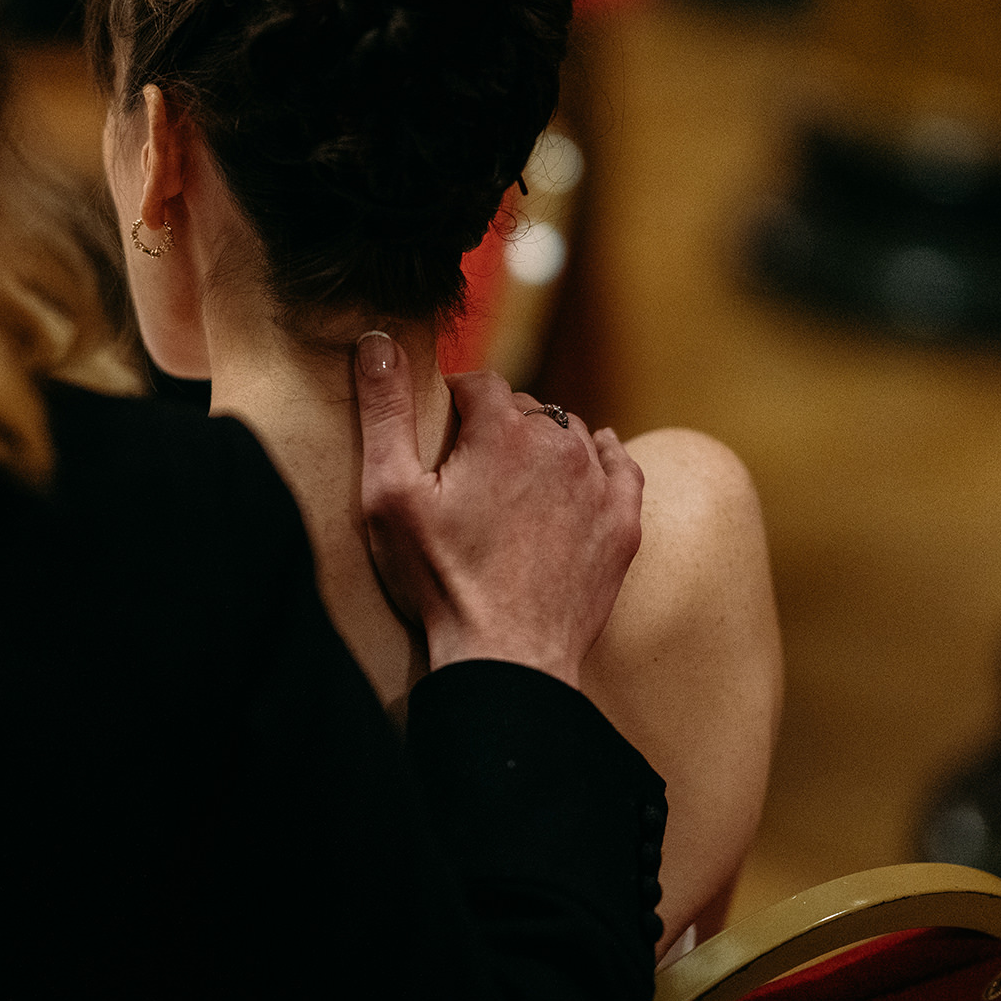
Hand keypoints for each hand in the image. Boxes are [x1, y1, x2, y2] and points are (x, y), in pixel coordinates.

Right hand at [353, 331, 643, 688]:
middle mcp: (560, 444)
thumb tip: (377, 342)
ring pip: (569, 434)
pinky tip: (586, 464)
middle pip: (525, 408)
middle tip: (468, 464)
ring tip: (514, 476)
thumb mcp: (391, 495)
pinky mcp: (622, 523)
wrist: (507, 658)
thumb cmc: (442, 581)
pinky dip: (601, 460)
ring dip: (544, 443)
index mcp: (502, 430)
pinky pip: (620, 466)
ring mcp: (598, 484)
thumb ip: (385, 411)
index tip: (438, 423)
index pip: (479, 382)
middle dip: (497, 424)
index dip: (454, 398)